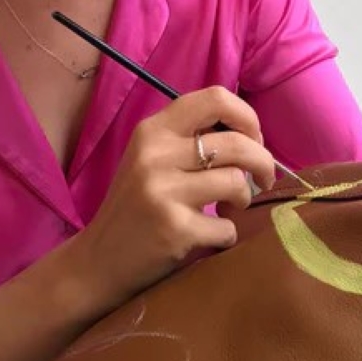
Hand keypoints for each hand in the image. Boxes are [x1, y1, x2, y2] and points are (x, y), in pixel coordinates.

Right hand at [74, 87, 274, 309]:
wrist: (98, 262)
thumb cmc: (137, 205)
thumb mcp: (153, 158)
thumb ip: (190, 138)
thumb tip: (251, 132)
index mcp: (154, 130)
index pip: (216, 98)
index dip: (247, 116)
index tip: (254, 139)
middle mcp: (155, 154)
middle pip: (237, 142)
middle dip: (263, 162)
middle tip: (262, 179)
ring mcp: (162, 191)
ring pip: (236, 182)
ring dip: (244, 199)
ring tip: (230, 208)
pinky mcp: (174, 229)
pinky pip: (227, 227)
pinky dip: (227, 235)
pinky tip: (210, 237)